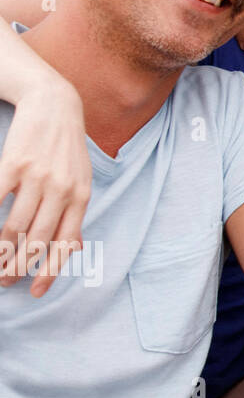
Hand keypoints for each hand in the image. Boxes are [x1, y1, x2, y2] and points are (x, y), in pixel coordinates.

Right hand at [0, 77, 91, 296]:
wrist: (56, 106)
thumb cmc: (66, 148)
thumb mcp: (81, 179)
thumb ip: (74, 212)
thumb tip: (75, 249)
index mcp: (80, 197)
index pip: (66, 242)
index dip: (50, 271)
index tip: (35, 291)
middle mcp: (62, 190)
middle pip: (37, 240)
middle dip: (19, 267)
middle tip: (5, 281)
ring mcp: (37, 178)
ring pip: (14, 227)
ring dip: (0, 252)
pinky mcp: (13, 165)